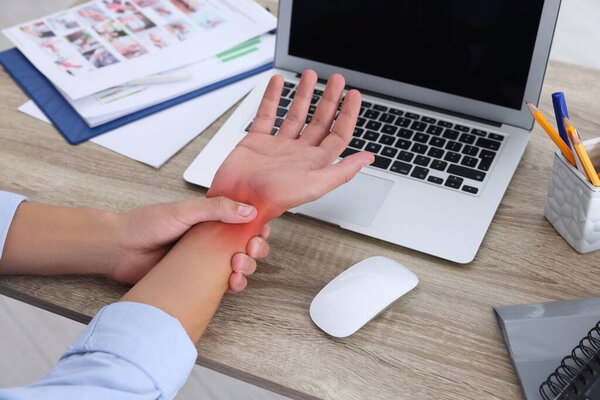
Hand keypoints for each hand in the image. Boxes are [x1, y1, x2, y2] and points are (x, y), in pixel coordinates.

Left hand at [112, 196, 269, 289]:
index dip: (256, 226)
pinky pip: (222, 284)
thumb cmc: (146, 224)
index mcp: (210, 218)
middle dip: (255, 248)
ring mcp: (204, 260)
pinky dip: (233, 285)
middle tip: (249, 249)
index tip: (261, 230)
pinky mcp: (197, 279)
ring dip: (246, 267)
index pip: (242, 221)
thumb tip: (249, 210)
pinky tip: (231, 283)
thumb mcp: (185, 210)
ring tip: (237, 266)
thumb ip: (217, 208)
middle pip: (246, 245)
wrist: (119, 249)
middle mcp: (210, 239)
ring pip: (238, 266)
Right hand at [207, 70, 373, 220]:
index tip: (353, 94)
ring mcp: (278, 146)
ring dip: (303, 94)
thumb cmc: (274, 199)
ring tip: (309, 75)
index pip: (338, 135)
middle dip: (329, 99)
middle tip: (336, 79)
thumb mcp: (314, 185)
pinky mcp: (257, 141)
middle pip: (320, 121)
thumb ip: (342, 171)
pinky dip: (272, 97)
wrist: (238, 201)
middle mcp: (299, 153)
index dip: (348, 114)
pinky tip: (277, 83)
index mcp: (315, 163)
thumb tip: (369, 158)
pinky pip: (267, 114)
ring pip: (295, 114)